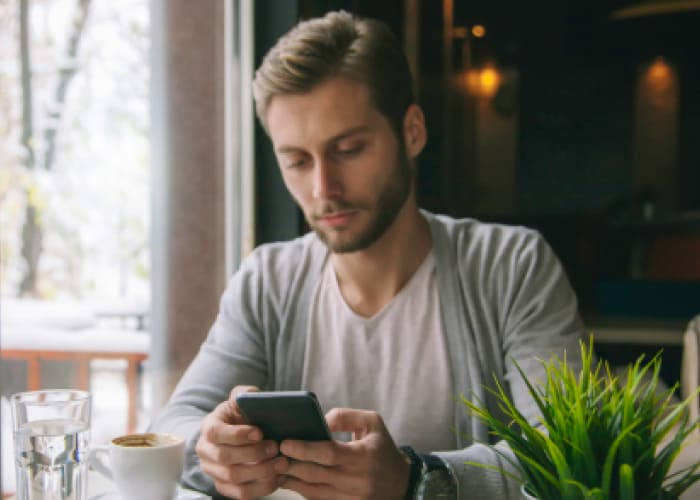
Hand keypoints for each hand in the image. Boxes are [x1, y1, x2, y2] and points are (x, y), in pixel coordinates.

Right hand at [195, 385, 287, 499]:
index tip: (259, 432)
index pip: (216, 433)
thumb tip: (251, 394)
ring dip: (260, 472)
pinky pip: (242, 494)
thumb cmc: (239, 417)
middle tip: (275, 447)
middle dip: (253, 454)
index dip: (237, 434)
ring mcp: (213, 472)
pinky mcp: (224, 487)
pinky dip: (262, 488)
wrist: (234, 435)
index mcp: (209, 427)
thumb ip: (244, 394)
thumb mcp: (239, 400)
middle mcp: (206, 452)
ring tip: (281, 463)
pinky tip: (277, 477)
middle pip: (225, 458)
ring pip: (234, 478)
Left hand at [279, 408, 410, 499]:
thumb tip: (320, 421)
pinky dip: (302, 490)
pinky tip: (290, 479)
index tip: (285, 443)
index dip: (304, 449)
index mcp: (363, 456)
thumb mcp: (372, 422)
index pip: (329, 453)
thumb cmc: (382, 447)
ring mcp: (351, 498)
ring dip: (292, 480)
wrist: (401, 482)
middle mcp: (357, 480)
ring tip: (276, 466)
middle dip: (291, 464)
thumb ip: (345, 416)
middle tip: (274, 454)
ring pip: (313, 491)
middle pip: (316, 474)